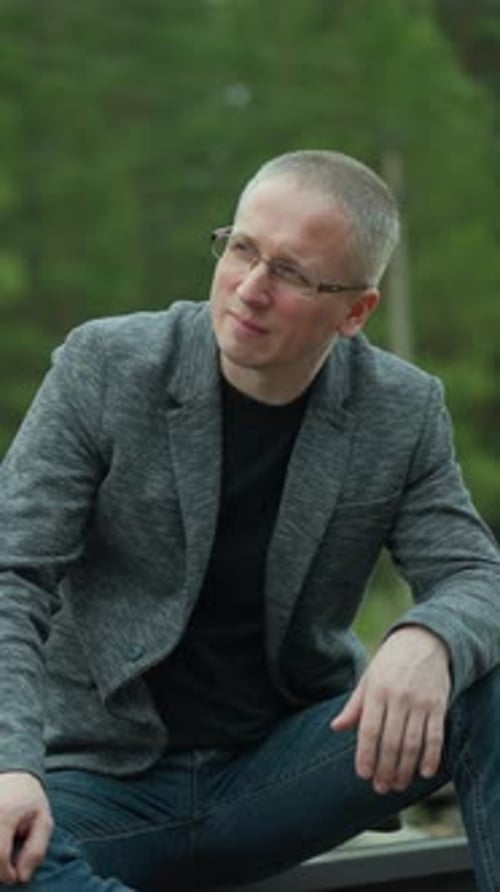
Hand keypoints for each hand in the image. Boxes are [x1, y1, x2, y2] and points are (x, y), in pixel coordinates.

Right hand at [0, 772, 52, 884]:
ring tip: (4, 853)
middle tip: (8, 869)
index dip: (7, 873)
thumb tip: (22, 877)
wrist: (14, 775)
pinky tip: (0, 844)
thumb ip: (35, 850)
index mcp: (4, 814)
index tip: (15, 877)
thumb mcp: (43, 821)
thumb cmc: (31, 800)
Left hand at [331, 626, 450, 793]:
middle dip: (385, 768)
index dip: (365, 754)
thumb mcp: (368, 678)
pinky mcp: (438, 704)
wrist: (424, 640)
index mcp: (376, 690)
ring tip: (398, 785)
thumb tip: (336, 728)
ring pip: (412, 742)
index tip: (362, 775)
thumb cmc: (390, 662)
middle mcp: (398, 697)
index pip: (369, 729)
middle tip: (381, 788)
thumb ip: (354, 706)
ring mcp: (420, 702)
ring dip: (405, 769)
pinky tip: (424, 773)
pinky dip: (431, 756)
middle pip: (391, 741)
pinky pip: (435, 736)